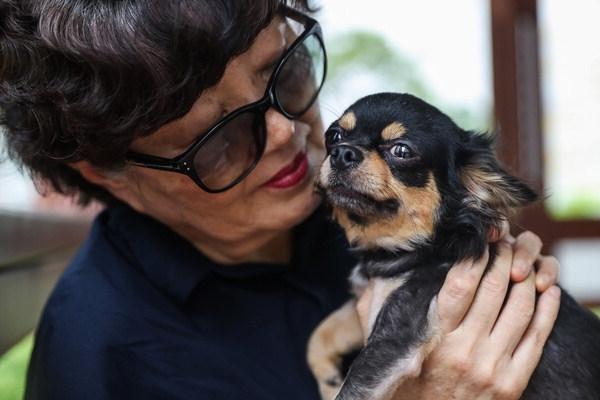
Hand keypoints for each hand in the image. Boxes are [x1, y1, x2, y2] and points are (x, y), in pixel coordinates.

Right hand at [355, 230, 560, 399]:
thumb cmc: (403, 382)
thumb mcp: (383, 345)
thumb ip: (376, 306)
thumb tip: (376, 271)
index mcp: (434, 338)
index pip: (461, 285)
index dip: (474, 257)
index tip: (478, 240)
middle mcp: (466, 351)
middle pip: (494, 290)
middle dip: (502, 258)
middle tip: (502, 242)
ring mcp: (493, 367)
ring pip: (520, 308)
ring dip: (525, 277)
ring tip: (521, 260)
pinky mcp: (513, 382)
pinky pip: (538, 336)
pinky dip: (547, 308)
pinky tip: (546, 288)